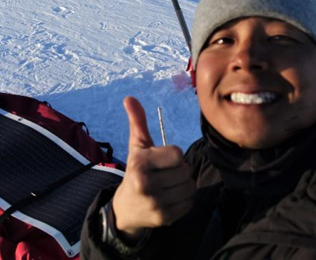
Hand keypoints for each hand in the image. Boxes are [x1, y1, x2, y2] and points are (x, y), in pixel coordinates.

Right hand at [112, 96, 195, 240]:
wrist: (126, 209)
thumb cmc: (136, 171)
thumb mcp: (137, 147)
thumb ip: (137, 122)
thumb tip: (129, 97)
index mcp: (140, 164)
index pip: (176, 153)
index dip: (172, 156)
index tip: (160, 161)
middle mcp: (146, 184)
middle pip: (185, 170)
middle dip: (178, 170)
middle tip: (164, 174)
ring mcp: (155, 203)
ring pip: (190, 186)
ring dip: (183, 184)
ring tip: (168, 185)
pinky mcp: (164, 218)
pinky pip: (190, 202)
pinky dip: (184, 199)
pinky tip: (170, 198)